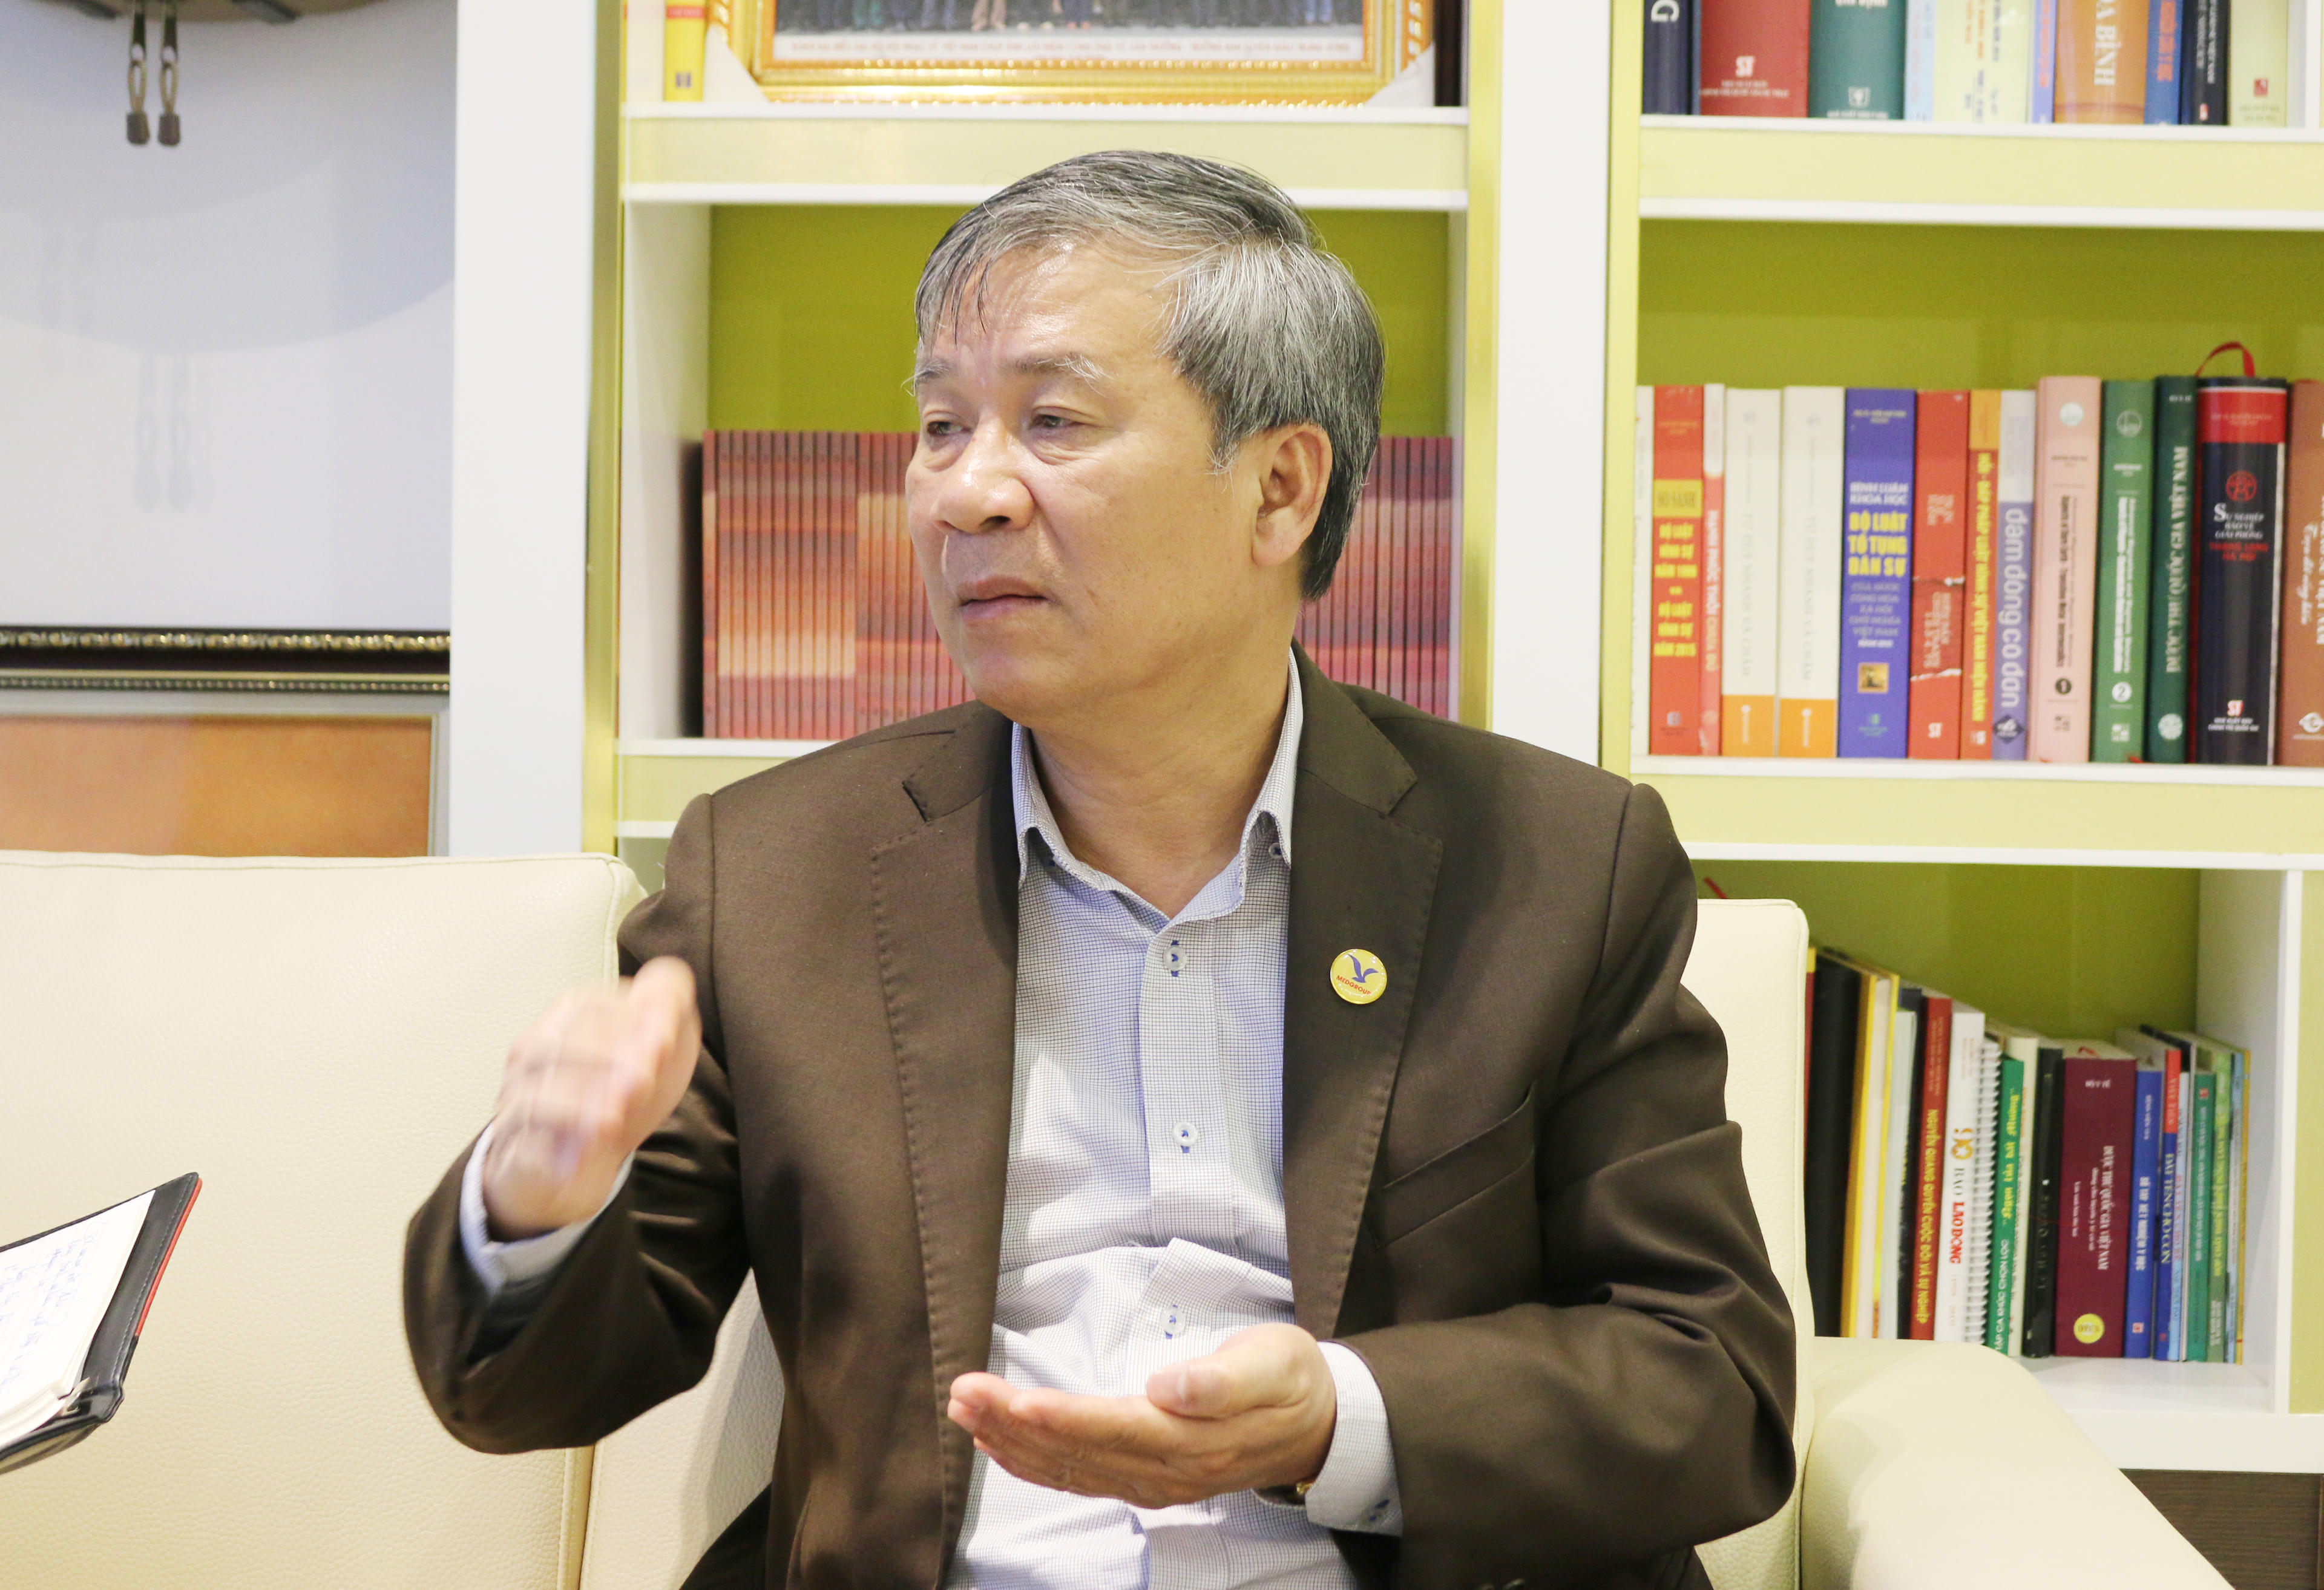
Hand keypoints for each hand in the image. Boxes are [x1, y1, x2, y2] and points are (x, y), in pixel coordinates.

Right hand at [479, 957, 701, 1239]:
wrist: (587, 1161)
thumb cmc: (622, 1090)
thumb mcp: (659, 1045)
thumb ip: (668, 1004)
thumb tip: (668, 980)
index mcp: (563, 1023)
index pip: (582, 1006)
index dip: (625, 1020)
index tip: (666, 1041)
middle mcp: (532, 1058)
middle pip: (553, 1046)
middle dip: (602, 1059)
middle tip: (645, 1078)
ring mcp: (519, 1104)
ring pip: (536, 1095)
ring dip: (577, 1103)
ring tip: (616, 1116)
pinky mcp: (517, 1150)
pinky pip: (526, 1147)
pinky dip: (554, 1147)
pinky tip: (587, 1152)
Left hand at [946, 1323, 1336, 1508]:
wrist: (1317, 1424)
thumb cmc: (1291, 1380)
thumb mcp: (1272, 1363)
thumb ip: (1221, 1379)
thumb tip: (1168, 1387)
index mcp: (1193, 1441)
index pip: (1114, 1430)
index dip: (1062, 1419)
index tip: (1013, 1399)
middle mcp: (1166, 1471)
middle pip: (1077, 1452)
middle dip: (1013, 1423)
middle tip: (963, 1391)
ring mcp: (1153, 1482)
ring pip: (1068, 1469)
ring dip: (1011, 1442)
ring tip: (965, 1409)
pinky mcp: (1146, 1479)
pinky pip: (1078, 1478)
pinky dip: (1033, 1461)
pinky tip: (1000, 1444)